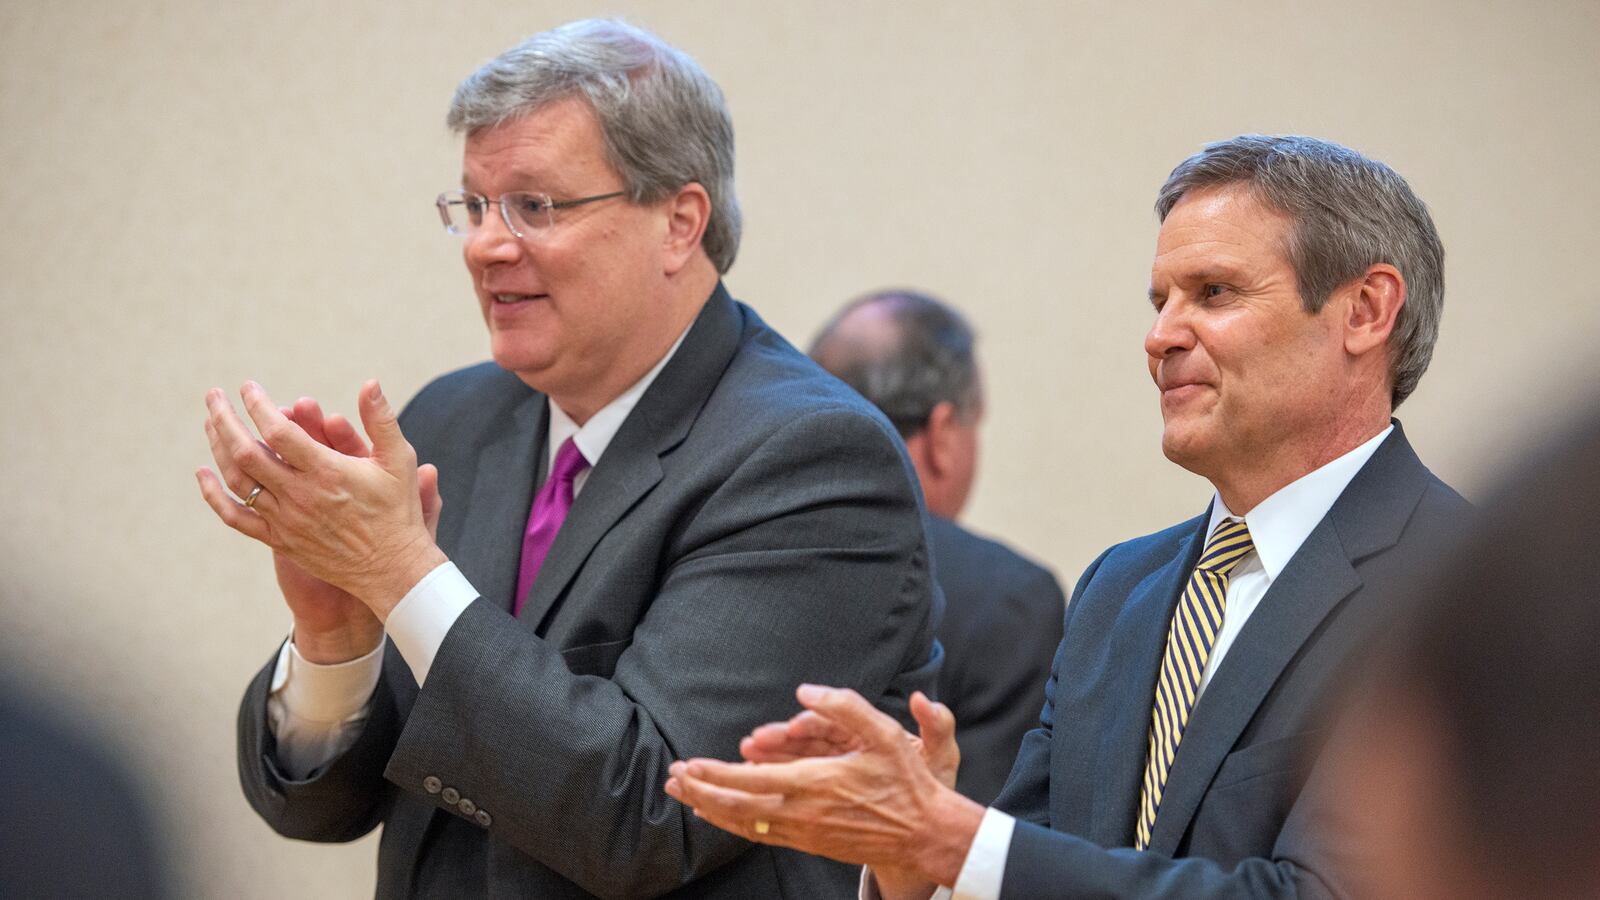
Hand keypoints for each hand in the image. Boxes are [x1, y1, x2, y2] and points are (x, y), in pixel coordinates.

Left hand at [196, 380, 446, 620]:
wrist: (392, 569)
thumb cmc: (398, 511)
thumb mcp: (399, 460)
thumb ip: (381, 420)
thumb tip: (370, 382)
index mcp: (327, 471)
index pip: (278, 431)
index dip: (258, 405)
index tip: (248, 387)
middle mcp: (301, 495)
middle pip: (246, 452)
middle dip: (225, 419)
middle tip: (214, 396)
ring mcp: (286, 520)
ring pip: (237, 480)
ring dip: (217, 447)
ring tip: (211, 423)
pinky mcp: (280, 540)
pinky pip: (236, 517)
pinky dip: (213, 495)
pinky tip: (203, 474)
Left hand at [665, 685, 984, 887]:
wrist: (925, 834)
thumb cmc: (906, 781)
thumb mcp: (884, 733)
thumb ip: (844, 706)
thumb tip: (805, 689)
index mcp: (815, 782)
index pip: (750, 780)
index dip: (714, 775)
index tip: (687, 766)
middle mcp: (803, 812)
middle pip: (737, 807)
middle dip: (701, 793)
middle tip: (672, 781)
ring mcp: (805, 832)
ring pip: (745, 825)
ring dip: (711, 811)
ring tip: (685, 798)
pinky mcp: (811, 843)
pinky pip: (762, 835)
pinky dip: (735, 825)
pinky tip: (722, 817)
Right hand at [740, 690, 959, 789]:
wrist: (928, 823)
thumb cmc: (933, 784)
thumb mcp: (942, 755)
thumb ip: (937, 725)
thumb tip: (924, 700)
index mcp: (870, 733)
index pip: (835, 722)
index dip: (813, 721)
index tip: (795, 726)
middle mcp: (848, 747)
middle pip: (807, 739)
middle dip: (780, 739)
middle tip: (755, 741)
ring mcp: (835, 768)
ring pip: (796, 759)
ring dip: (770, 756)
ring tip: (747, 755)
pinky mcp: (827, 788)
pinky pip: (797, 781)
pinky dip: (775, 778)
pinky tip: (754, 778)